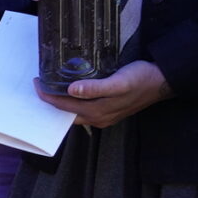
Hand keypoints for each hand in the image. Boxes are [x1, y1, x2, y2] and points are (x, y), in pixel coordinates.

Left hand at [36, 59, 170, 128]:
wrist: (161, 82)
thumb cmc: (140, 78)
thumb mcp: (119, 82)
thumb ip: (96, 88)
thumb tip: (72, 91)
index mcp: (98, 112)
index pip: (64, 106)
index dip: (48, 97)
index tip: (36, 83)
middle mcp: (98, 118)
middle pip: (67, 112)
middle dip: (50, 102)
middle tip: (39, 86)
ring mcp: (104, 116)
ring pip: (75, 112)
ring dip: (61, 103)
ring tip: (50, 89)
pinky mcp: (109, 111)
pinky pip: (84, 109)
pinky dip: (73, 102)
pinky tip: (70, 93)